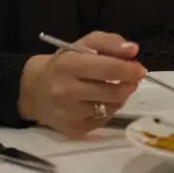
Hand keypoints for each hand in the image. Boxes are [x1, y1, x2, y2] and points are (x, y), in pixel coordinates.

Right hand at [18, 31, 145, 136]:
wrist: (33, 90)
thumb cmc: (64, 63)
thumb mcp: (83, 45)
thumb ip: (109, 42)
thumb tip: (133, 50)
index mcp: (68, 65)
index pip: (108, 68)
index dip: (129, 69)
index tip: (140, 68)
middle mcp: (65, 91)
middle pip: (113, 91)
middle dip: (129, 84)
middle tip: (133, 78)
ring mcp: (69, 113)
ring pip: (111, 107)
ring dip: (120, 96)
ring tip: (115, 87)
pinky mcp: (73, 130)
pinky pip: (104, 120)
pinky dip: (109, 109)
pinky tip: (102, 100)